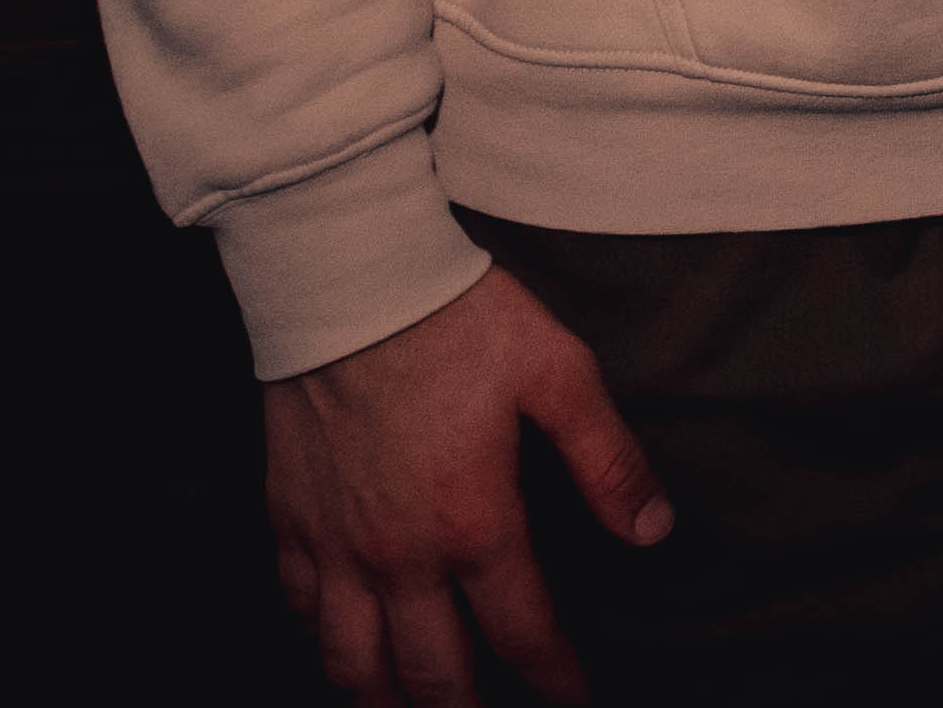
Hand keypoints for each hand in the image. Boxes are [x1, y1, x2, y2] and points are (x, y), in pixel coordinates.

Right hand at [264, 264, 670, 704]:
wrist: (348, 276)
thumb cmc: (457, 316)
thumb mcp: (559, 372)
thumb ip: (608, 460)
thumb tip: (652, 530)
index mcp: (474, 522)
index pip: (522, 633)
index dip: (556, 678)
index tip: (574, 700)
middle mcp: (398, 552)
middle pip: (432, 674)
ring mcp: (335, 542)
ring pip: (350, 663)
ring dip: (385, 701)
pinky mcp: (289, 517)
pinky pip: (298, 608)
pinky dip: (323, 640)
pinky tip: (343, 643)